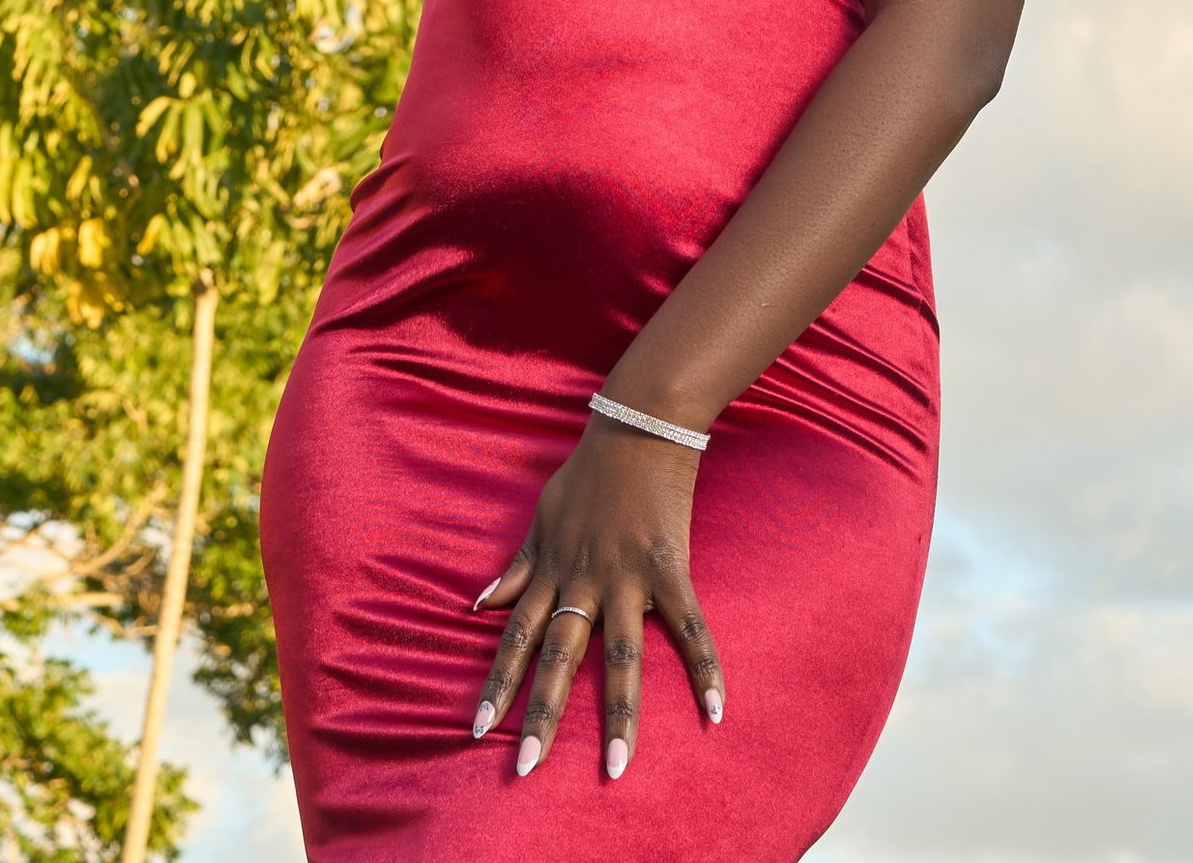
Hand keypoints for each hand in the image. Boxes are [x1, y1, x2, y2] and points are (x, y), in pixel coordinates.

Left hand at [470, 417, 724, 784]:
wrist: (638, 423)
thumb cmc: (588, 473)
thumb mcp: (542, 517)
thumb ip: (518, 566)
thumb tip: (477, 604)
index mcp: (552, 570)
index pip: (515, 637)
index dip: (496, 683)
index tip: (477, 730)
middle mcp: (583, 580)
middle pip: (558, 656)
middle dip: (540, 714)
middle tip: (524, 769)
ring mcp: (627, 576)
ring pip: (618, 654)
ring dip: (618, 712)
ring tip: (616, 765)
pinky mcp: (670, 568)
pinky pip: (688, 627)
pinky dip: (705, 668)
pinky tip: (715, 711)